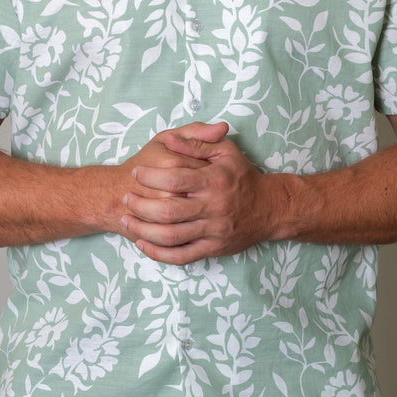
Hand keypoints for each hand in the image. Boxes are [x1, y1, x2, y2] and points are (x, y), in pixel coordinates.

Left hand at [122, 125, 281, 263]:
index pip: (174, 178)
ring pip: (171, 236)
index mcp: (214, 180)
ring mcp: (213, 231)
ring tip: (127, 221)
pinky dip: (159, 254)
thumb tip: (171, 140)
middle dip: (140, 205)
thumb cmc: (243, 176)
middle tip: (126, 198)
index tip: (137, 172)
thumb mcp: (225, 151)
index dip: (150, 176)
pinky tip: (143, 245)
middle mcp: (213, 207)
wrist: (270, 208)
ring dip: (143, 231)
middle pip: (168, 210)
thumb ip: (196, 143)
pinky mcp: (213, 249)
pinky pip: (182, 256)